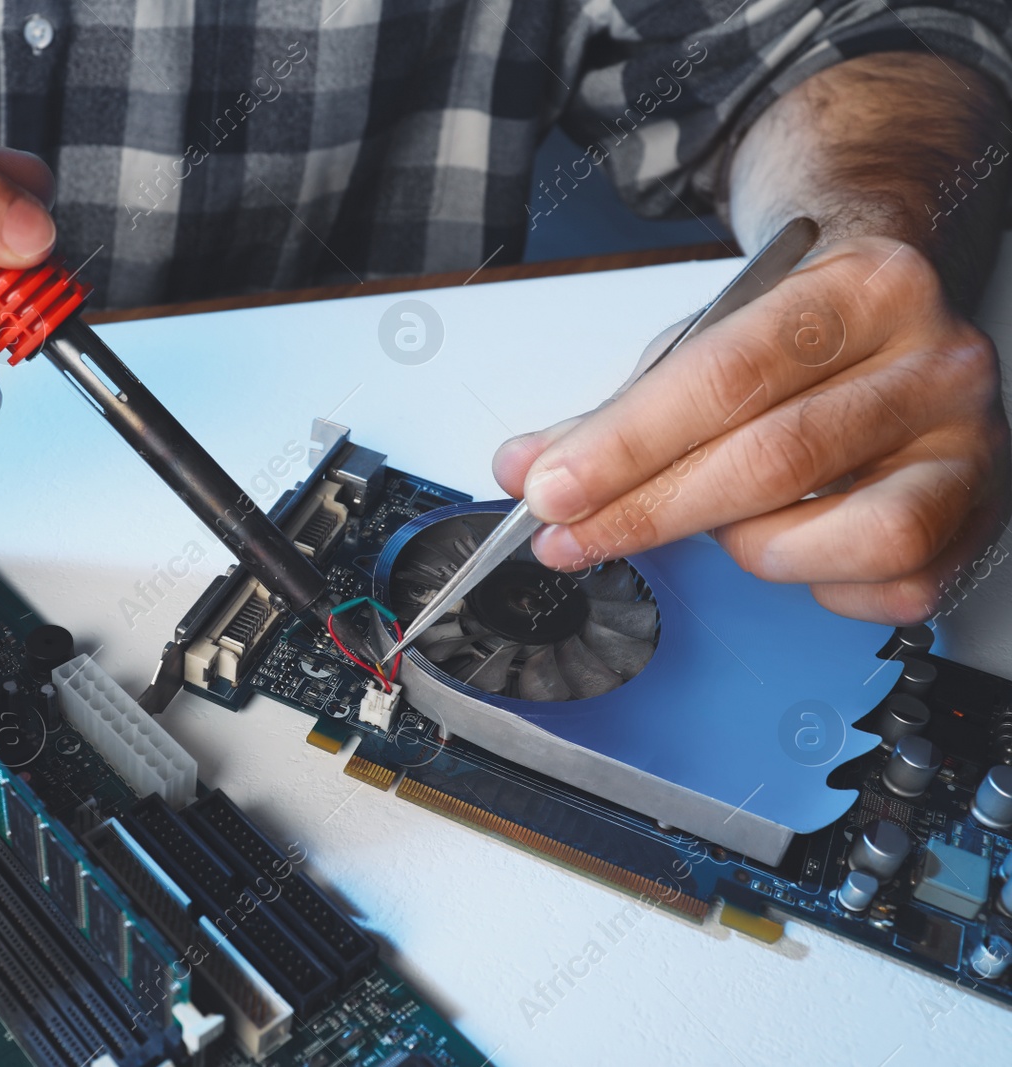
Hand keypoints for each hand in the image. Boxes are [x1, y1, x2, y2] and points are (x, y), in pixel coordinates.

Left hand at [492, 236, 1008, 623]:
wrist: (892, 311)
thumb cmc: (791, 336)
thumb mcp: (702, 345)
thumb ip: (613, 414)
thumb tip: (527, 471)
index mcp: (866, 288)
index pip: (727, 378)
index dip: (627, 446)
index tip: (551, 488)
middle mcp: (935, 360)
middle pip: (772, 459)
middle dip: (649, 510)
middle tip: (571, 535)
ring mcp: (970, 444)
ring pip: (840, 534)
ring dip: (750, 545)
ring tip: (724, 519)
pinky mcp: (980, 520)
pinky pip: (880, 586)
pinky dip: (814, 581)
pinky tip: (791, 541)